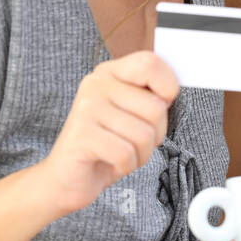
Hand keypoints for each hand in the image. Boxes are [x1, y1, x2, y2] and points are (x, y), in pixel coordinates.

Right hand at [34, 51, 178, 216]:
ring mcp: (86, 108)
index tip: (162, 104)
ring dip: (141, 154)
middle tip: (135, 141)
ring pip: (144, 134)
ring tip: (122, 153)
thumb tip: (173, 89)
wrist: (67, 178)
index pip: (150, 63)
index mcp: (111, 73)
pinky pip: (126, 153)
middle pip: (155, 107)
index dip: (168, 86)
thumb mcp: (132, 114)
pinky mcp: (81, 136)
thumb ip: (151, 96)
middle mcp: (96, 84)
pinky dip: (126, 165)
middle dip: (155, 134)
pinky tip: (112, 163)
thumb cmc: (108, 145)